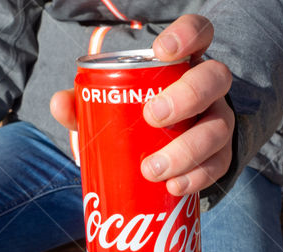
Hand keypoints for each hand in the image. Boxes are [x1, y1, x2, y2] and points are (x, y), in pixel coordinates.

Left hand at [50, 14, 233, 196]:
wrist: (165, 155)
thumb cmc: (135, 119)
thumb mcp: (112, 106)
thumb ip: (85, 102)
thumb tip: (60, 103)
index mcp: (184, 63)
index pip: (199, 33)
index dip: (188, 35)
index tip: (163, 52)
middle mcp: (209, 88)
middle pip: (215, 78)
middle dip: (186, 96)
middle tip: (152, 116)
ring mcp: (219, 120)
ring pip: (218, 127)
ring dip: (186, 149)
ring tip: (153, 169)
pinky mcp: (222, 155)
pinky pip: (219, 165)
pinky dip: (196, 177)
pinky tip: (174, 187)